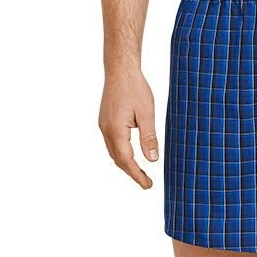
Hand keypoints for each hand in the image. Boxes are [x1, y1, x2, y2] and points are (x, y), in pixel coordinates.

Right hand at [99, 69, 158, 188]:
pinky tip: (131, 153)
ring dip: (126, 164)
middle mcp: (106, 130)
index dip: (137, 175)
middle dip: (132, 172)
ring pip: (113, 152)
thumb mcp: (147, 113)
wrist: (120, 70)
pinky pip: (112, 143)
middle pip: (118, 159)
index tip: (148, 185)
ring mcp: (103, 125)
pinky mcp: (105, 121)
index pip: (127, 160)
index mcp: (116, 130)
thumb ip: (149, 138)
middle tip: (147, 182)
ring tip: (140, 171)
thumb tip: (153, 160)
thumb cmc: (135, 88)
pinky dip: (121, 153)